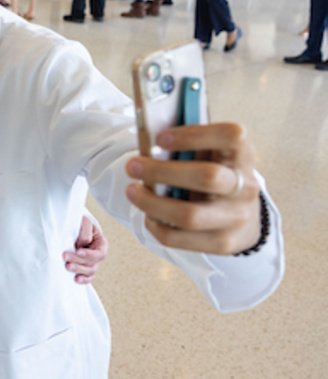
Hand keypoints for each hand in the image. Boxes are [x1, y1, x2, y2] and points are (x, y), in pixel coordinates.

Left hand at [63, 216, 108, 284]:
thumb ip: (86, 231)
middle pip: (92, 263)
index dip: (89, 254)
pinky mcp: (84, 269)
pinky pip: (87, 278)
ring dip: (78, 270)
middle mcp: (98, 256)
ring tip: (67, 266)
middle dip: (78, 260)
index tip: (78, 251)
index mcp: (101, 244)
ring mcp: (91, 263)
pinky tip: (75, 280)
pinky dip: (83, 280)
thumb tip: (82, 244)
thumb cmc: (81, 224)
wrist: (74, 228)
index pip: (99, 254)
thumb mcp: (85, 222)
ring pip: (89, 271)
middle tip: (65, 256)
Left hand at [125, 123, 261, 254]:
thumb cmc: (216, 176)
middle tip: (132, 166)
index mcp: (242, 156)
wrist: (243, 218)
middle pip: (208, 177)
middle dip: (162, 171)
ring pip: (189, 215)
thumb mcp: (212, 156)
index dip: (195, 135)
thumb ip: (188, 147)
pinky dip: (156, 225)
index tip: (160, 138)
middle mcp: (245, 187)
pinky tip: (148, 214)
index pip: (231, 136)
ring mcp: (236, 218)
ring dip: (152, 203)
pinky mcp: (222, 243)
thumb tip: (149, 145)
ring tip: (132, 191)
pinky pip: (178, 237)